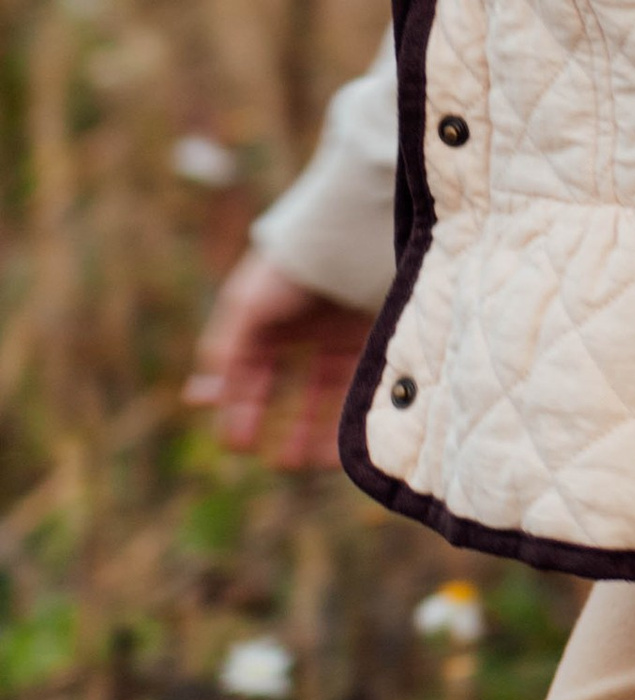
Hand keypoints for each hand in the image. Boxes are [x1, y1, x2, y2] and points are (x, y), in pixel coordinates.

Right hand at [182, 250, 373, 468]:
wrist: (350, 237)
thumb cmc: (291, 270)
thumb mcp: (246, 307)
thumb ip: (226, 349)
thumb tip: (203, 394)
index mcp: (258, 318)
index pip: (239, 370)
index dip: (232, 404)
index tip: (233, 441)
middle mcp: (294, 329)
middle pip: (273, 384)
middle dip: (261, 419)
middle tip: (258, 456)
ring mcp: (332, 336)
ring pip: (314, 394)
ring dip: (302, 429)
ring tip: (292, 463)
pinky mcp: (365, 342)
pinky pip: (349, 389)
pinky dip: (339, 418)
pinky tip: (331, 447)